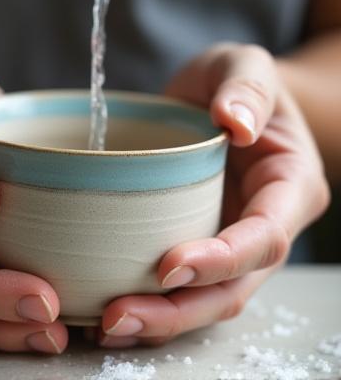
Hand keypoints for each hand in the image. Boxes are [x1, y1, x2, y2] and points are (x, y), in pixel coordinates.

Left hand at [94, 44, 329, 347]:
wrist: (219, 103)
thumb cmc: (234, 84)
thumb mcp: (242, 66)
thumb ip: (246, 86)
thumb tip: (236, 123)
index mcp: (287, 189)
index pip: (264, 239)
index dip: (220, 260)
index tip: (167, 265)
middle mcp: (262, 230)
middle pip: (231, 290)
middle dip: (178, 310)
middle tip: (119, 316)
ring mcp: (227, 245)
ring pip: (202, 301)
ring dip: (158, 320)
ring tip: (105, 326)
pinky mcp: (195, 247)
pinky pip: (177, 290)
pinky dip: (146, 306)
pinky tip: (104, 315)